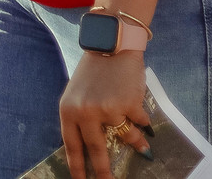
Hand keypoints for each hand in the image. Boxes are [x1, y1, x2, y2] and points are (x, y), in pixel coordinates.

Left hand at [59, 49, 151, 178]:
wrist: (111, 45)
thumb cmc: (94, 70)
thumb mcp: (77, 94)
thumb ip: (82, 118)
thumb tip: (94, 148)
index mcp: (68, 110)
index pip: (72, 146)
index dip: (77, 166)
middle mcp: (85, 112)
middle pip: (96, 150)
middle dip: (103, 171)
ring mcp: (106, 110)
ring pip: (125, 136)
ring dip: (135, 142)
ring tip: (143, 147)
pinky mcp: (127, 105)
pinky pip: (139, 123)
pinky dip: (142, 121)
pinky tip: (142, 115)